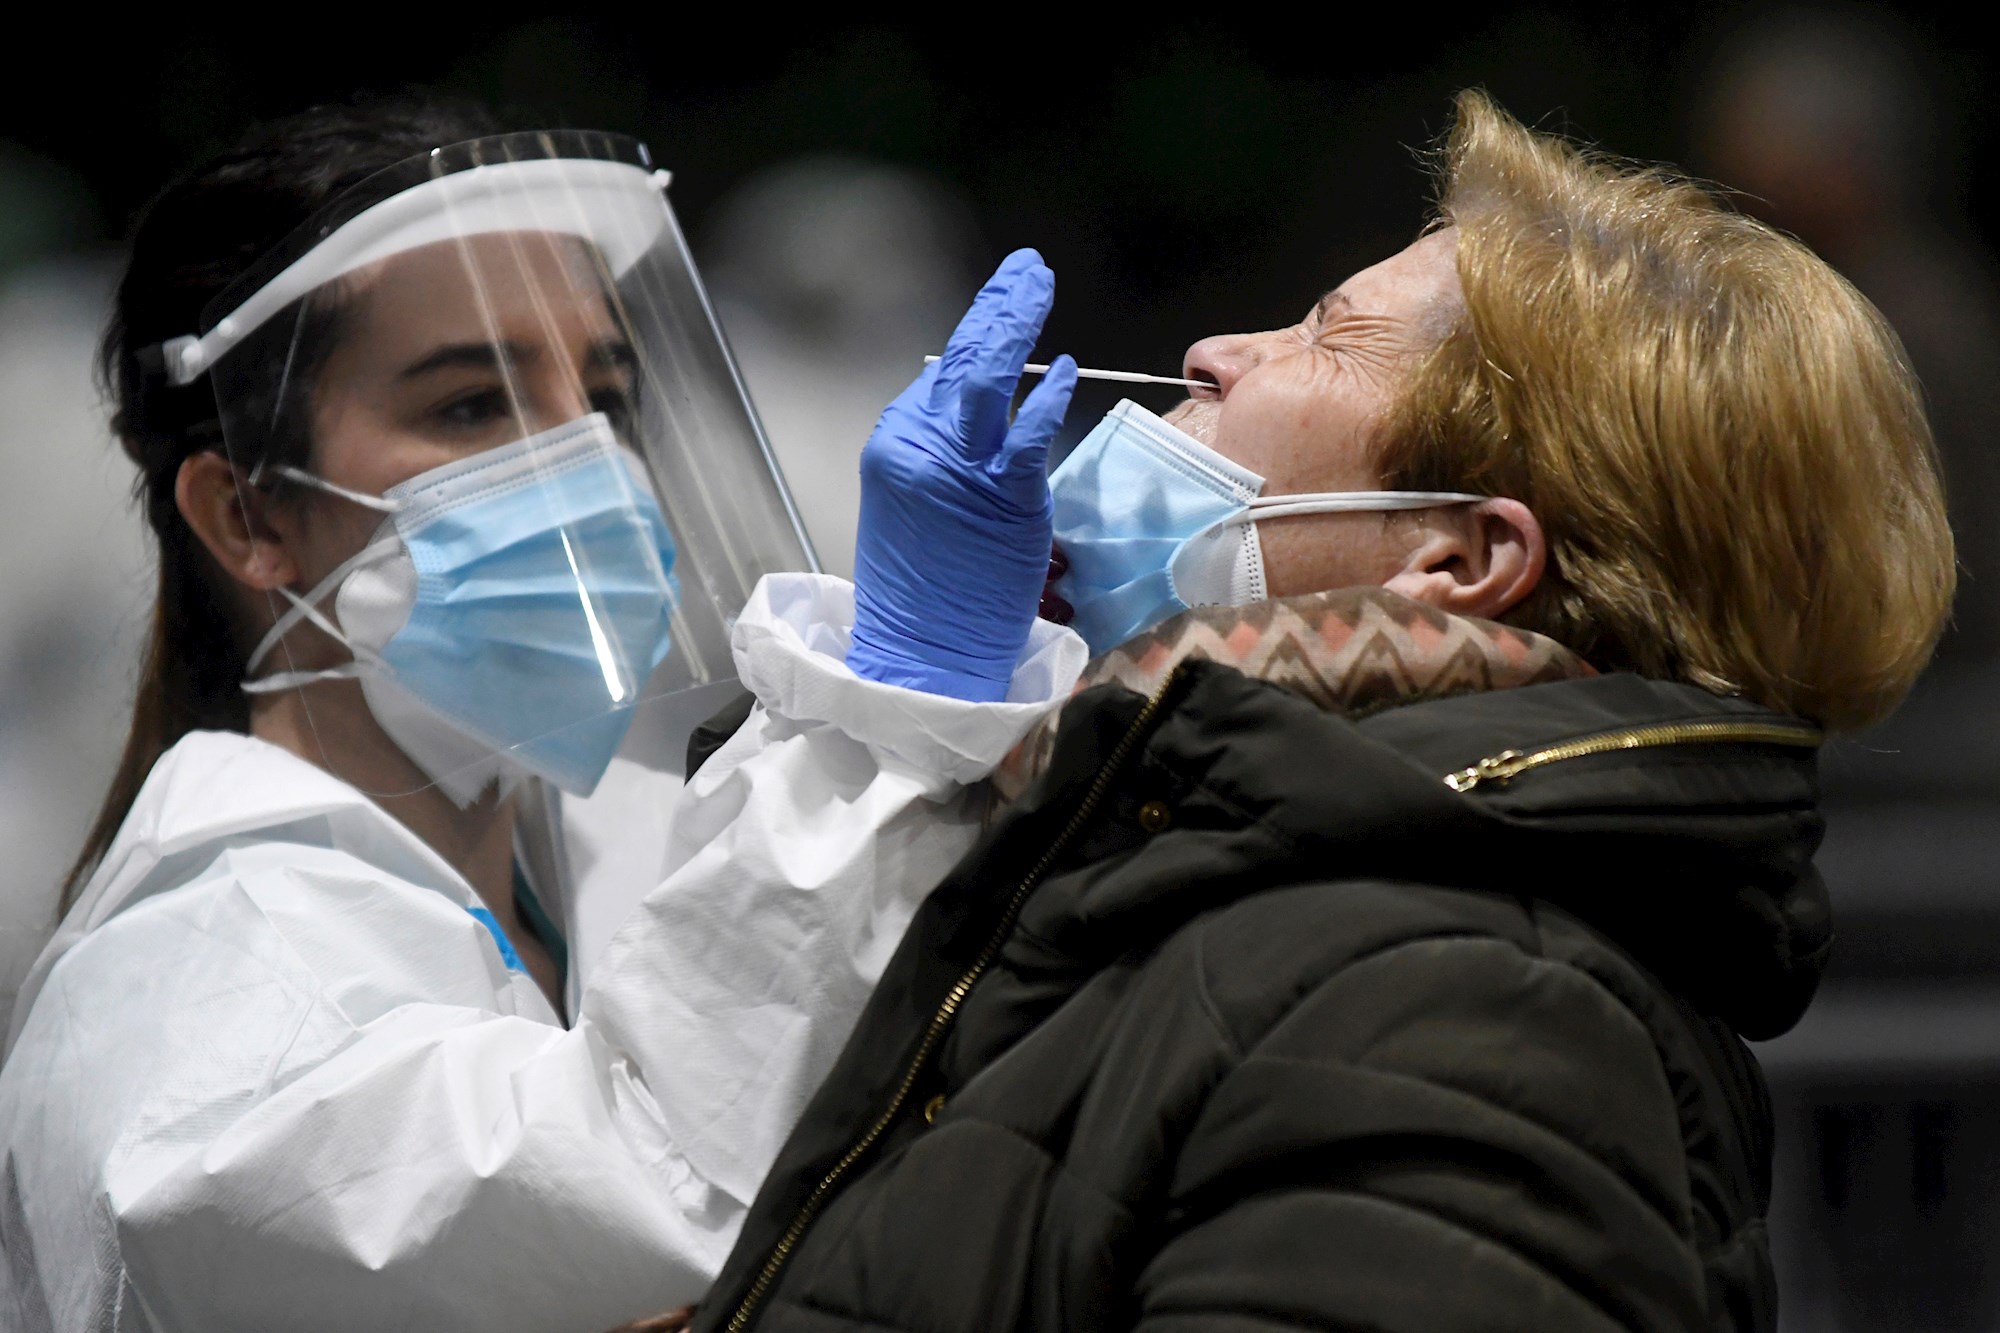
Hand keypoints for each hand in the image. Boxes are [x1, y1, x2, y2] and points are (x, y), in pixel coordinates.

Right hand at [846, 249, 1077, 700]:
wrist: (921, 657)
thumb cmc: (924, 596)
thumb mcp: (914, 511)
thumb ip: (941, 459)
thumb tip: (976, 420)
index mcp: (896, 447)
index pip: (943, 380)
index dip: (981, 337)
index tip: (1005, 306)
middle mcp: (919, 448)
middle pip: (962, 362)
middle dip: (997, 309)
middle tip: (1026, 272)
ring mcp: (959, 470)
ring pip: (986, 381)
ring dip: (1015, 325)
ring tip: (1036, 286)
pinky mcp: (1000, 496)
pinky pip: (1026, 433)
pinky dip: (1043, 398)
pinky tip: (1060, 368)